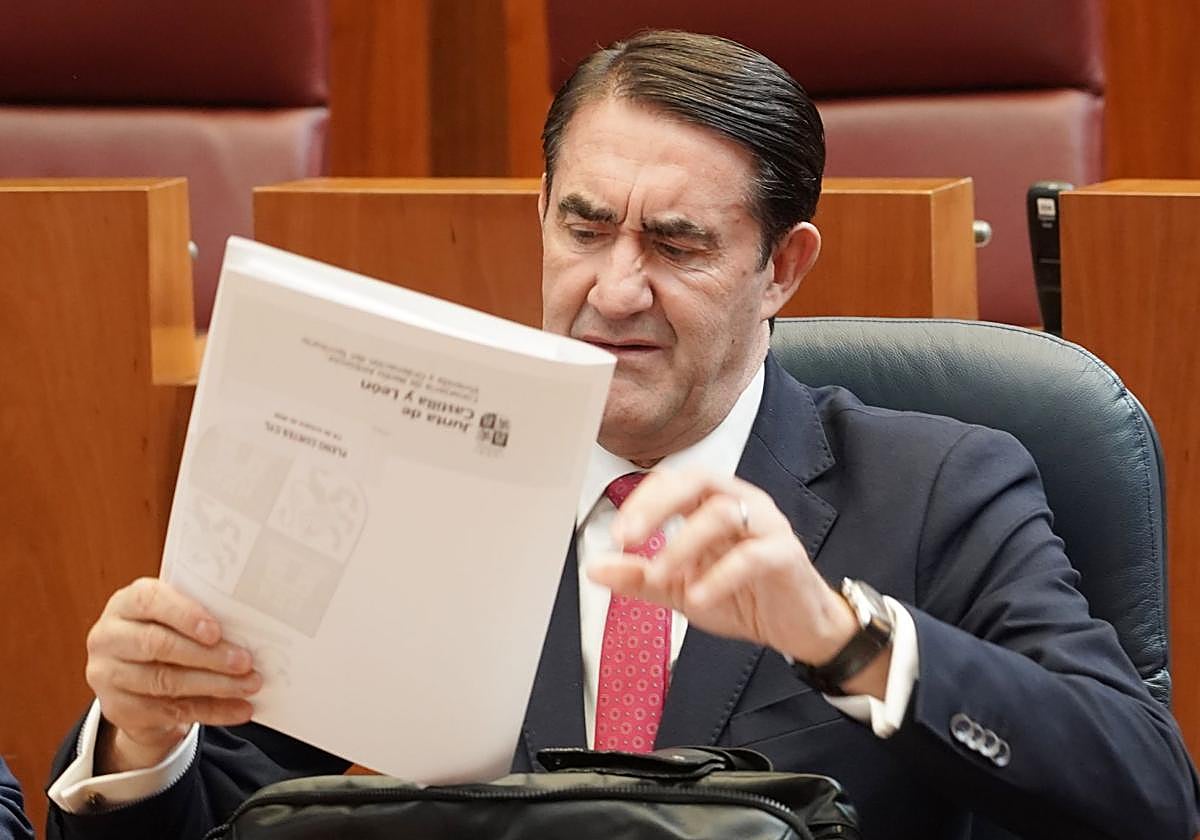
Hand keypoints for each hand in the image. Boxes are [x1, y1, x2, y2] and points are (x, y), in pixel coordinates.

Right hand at [85, 578, 260, 772]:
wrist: (134, 681)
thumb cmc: (165, 634)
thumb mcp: (175, 618)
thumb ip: (200, 615)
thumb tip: (251, 624)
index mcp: (125, 603)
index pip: (149, 601)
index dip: (184, 615)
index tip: (216, 631)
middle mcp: (108, 637)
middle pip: (158, 645)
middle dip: (208, 655)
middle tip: (245, 662)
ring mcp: (108, 675)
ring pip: (165, 681)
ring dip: (215, 685)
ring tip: (249, 685)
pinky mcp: (118, 709)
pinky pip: (170, 712)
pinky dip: (211, 711)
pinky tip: (240, 709)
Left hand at [588, 469, 865, 675]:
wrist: (796, 629)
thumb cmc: (742, 596)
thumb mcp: (680, 589)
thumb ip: (639, 577)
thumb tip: (593, 568)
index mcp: (713, 503)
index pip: (674, 481)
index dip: (643, 501)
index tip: (617, 535)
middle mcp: (742, 503)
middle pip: (699, 480)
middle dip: (658, 505)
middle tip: (628, 537)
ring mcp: (767, 525)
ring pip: (722, 513)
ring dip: (683, 544)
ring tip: (659, 576)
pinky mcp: (785, 554)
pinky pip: (752, 556)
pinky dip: (720, 575)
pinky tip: (697, 596)